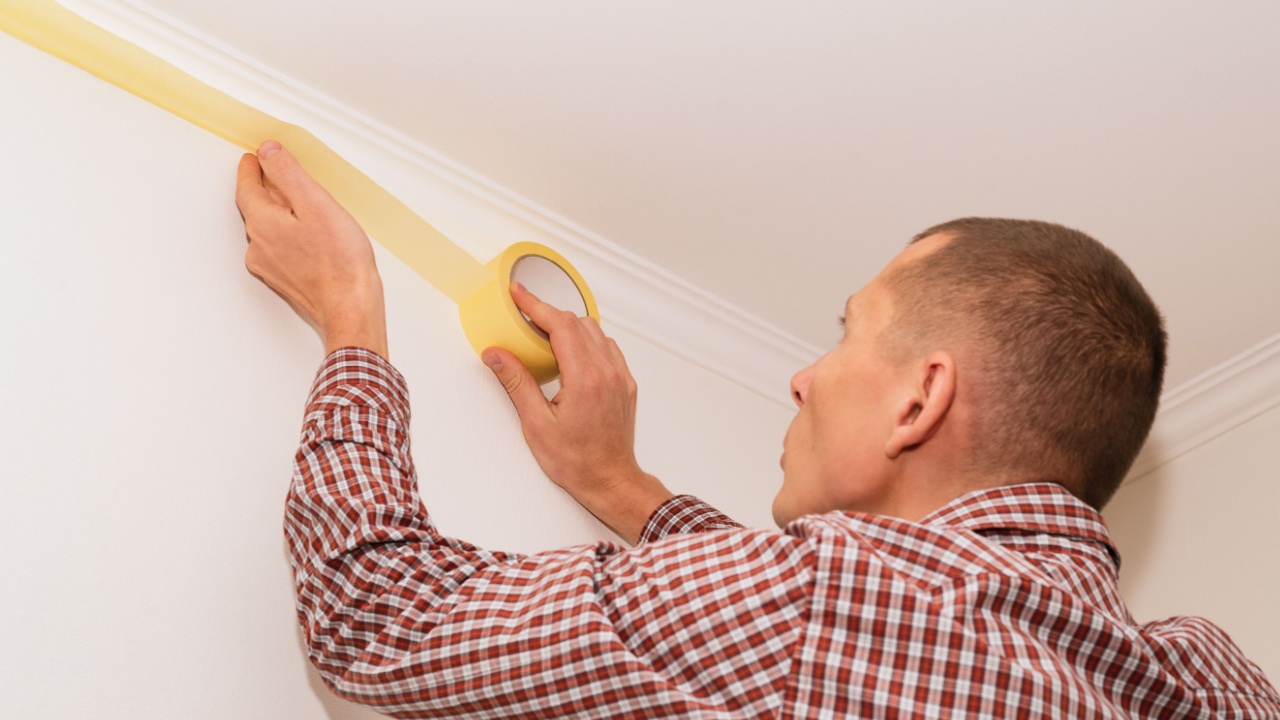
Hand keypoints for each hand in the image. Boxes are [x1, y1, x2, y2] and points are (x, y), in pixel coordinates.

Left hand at [235, 141, 387, 358]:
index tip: (253, 157)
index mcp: (263, 223)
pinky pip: (279, 249)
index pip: (246, 187)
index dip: (250, 168)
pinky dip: (288, 236)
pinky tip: (310, 237)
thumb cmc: (340, 262)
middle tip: (277, 173)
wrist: (350, 308)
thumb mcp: (316, 203)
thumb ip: (288, 174)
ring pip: (268, 230)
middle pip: (255, 208)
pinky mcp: (285, 281)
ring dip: (279, 215)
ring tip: (301, 206)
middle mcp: (259, 247)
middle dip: (266, 189)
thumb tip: (267, 152)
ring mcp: (271, 267)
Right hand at [483, 283, 672, 543]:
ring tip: (543, 334)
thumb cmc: (577, 462)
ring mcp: (620, 377)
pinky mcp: (626, 383)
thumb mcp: (536, 424)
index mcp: (584, 379)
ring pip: (595, 332)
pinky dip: (587, 340)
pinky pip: (607, 347)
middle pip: (578, 323)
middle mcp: (607, 372)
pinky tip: (570, 352)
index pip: (560, 325)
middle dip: (548, 314)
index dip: (536, 305)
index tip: (518, 294)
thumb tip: (497, 354)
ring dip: (569, 326)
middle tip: (523, 316)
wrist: (610, 481)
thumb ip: (517, 382)